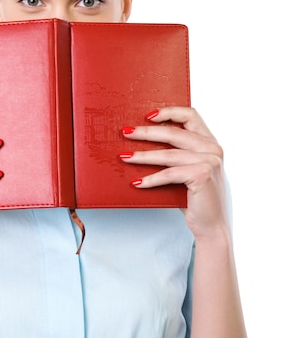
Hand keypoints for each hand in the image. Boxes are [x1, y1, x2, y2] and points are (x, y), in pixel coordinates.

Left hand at [120, 107, 229, 240]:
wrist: (211, 225)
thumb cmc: (195, 197)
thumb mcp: (187, 170)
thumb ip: (176, 153)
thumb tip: (142, 139)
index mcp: (210, 142)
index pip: (191, 115)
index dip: (168, 112)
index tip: (147, 115)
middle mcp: (213, 149)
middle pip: (174, 132)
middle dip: (146, 132)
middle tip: (126, 133)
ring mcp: (210, 161)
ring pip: (168, 154)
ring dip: (143, 155)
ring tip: (125, 157)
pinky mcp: (202, 175)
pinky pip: (169, 174)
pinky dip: (151, 179)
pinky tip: (137, 183)